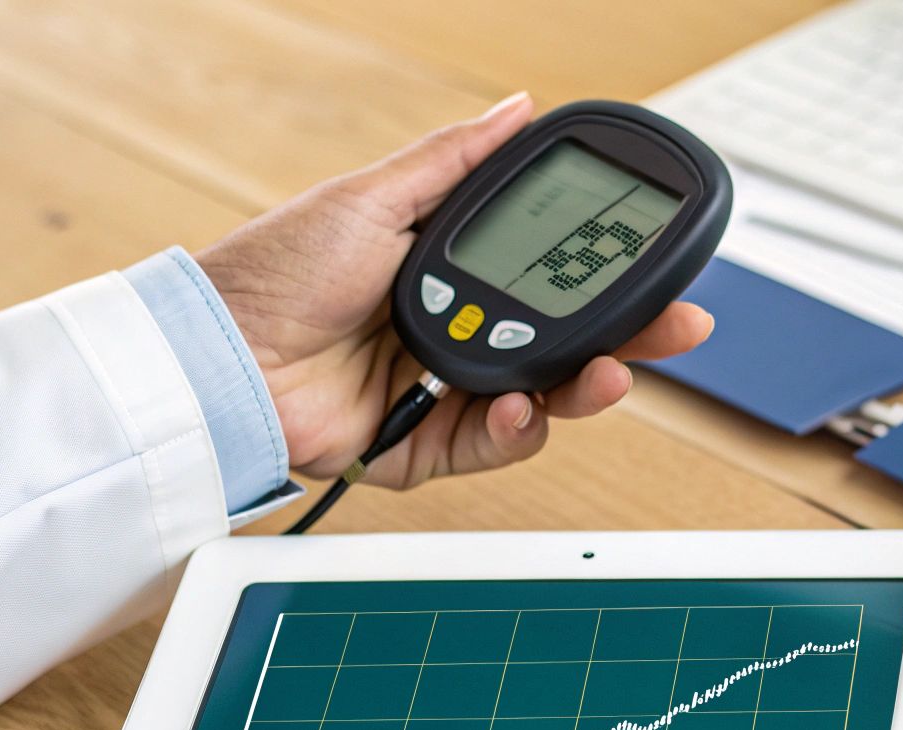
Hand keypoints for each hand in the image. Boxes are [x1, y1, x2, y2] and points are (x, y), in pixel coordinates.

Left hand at [194, 92, 714, 487]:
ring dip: (585, 387)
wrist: (223, 355)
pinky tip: (520, 405)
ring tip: (609, 372)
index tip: (655, 266)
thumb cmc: (277, 271)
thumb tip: (516, 108)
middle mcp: (459, 332)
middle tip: (679, 326)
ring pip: (546, 399)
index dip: (607, 276)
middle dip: (629, 337)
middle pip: (565, 343)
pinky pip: (498, 445)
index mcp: (452, 273)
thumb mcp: (374, 197)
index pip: (551, 276)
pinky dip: (519, 429)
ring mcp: (448, 393)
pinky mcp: (429, 448)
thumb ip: (454, 160)